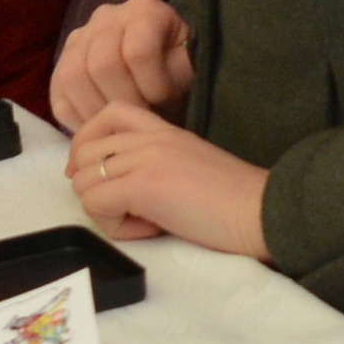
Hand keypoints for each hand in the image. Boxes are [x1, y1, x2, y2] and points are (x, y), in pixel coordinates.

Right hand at [49, 0, 188, 127]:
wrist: (162, 69)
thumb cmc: (177, 70)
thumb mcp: (187, 69)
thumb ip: (175, 78)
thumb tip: (154, 99)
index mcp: (144, 10)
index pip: (138, 52)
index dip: (153, 87)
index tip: (166, 103)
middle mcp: (106, 16)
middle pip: (102, 64)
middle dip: (125, 102)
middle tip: (140, 118)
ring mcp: (78, 38)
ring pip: (73, 78)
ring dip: (98, 111)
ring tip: (119, 123)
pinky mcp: (60, 65)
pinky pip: (59, 98)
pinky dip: (78, 119)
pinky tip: (101, 124)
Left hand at [66, 100, 268, 256]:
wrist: (261, 211)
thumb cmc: (235, 201)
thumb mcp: (189, 166)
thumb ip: (157, 164)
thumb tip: (119, 187)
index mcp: (163, 129)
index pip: (106, 115)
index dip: (88, 147)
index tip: (100, 179)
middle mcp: (150, 136)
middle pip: (83, 152)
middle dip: (94, 187)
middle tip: (130, 209)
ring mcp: (145, 158)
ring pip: (83, 181)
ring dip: (106, 210)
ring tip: (146, 220)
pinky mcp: (143, 185)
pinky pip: (95, 205)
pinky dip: (116, 226)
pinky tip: (151, 228)